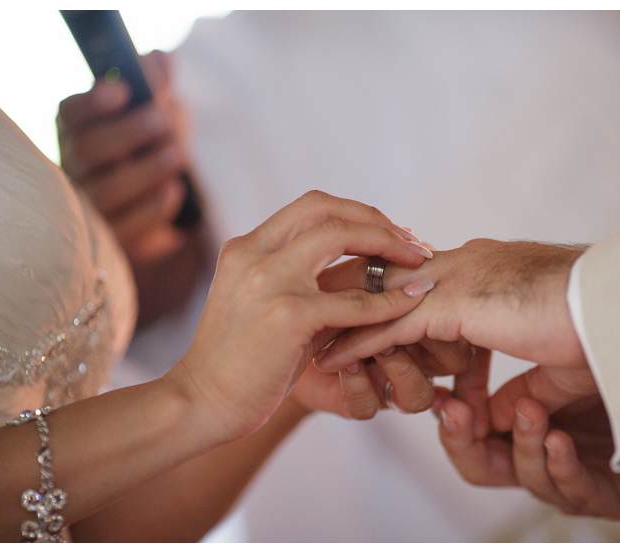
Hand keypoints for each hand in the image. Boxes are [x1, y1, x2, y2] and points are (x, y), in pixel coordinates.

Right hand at [58, 50, 189, 262]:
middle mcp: (75, 166)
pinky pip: (127, 227)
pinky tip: (174, 191)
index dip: (93, 101)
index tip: (124, 89)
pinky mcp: (113, 236)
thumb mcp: (161, 110)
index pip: (70, 113)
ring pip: (106, 191)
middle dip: (128, 132)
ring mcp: (91, 204)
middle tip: (164, 120)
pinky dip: (152, 208)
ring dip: (144, 170)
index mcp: (78, 128)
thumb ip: (159, 85)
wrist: (163, 197)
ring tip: (177, 154)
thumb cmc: (153, 144)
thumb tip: (163, 60)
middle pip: (87, 150)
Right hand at [164, 191, 434, 441]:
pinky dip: (388, 301)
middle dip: (377, 219)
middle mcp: (254, 252)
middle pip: (327, 208)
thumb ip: (304, 282)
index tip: (389, 233)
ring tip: (419, 262)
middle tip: (413, 243)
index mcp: (247, 247)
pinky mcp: (287, 315)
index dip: (357, 213)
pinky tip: (411, 304)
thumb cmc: (239, 361)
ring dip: (388, 244)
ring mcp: (269, 280)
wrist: (200, 403)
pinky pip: (353, 301)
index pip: (311, 206)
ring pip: (341, 236)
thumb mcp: (265, 306)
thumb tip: (363, 270)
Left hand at [314, 240, 595, 411]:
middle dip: (355, 300)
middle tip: (318, 318)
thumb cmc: (596, 325)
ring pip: (383, 299)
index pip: (424, 282)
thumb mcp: (550, 358)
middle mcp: (464, 264)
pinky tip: (333, 356)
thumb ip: (522, 383)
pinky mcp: (453, 303)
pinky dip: (361, 341)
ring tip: (312, 340)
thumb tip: (504, 414)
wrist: (617, 306)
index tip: (366, 317)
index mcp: (486, 266)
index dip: (393, 300)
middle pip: (390, 280)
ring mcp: (456, 279)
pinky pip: (392, 324)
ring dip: (347, 320)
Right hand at [437, 379, 619, 519]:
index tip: (441, 395)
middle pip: (483, 468)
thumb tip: (471, 388)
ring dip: (524, 444)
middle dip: (464, 442)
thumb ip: (525, 385)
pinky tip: (558, 440)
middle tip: (458, 413)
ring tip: (529, 411)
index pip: (472, 436)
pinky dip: (562, 465)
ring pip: (529, 477)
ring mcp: (572, 482)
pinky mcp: (609, 496)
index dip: (453, 420)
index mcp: (523, 433)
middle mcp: (541, 462)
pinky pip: (576, 489)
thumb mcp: (566, 378)